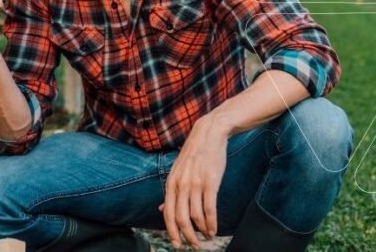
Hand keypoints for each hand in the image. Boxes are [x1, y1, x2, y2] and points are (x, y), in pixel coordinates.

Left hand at [159, 115, 228, 249]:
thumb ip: (170, 191)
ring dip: (202, 231)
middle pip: (181, 218)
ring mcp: (195, 184)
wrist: (208, 135)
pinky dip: (212, 223)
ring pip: (196, 216)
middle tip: (194, 246)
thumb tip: (161, 208)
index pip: (168, 213)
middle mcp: (180, 185)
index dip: (171, 231)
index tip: (176, 244)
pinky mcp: (210, 182)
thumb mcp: (177, 172)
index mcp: (171, 184)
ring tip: (206, 237)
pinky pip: (209, 208)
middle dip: (187, 236)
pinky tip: (213, 229)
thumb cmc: (194, 155)